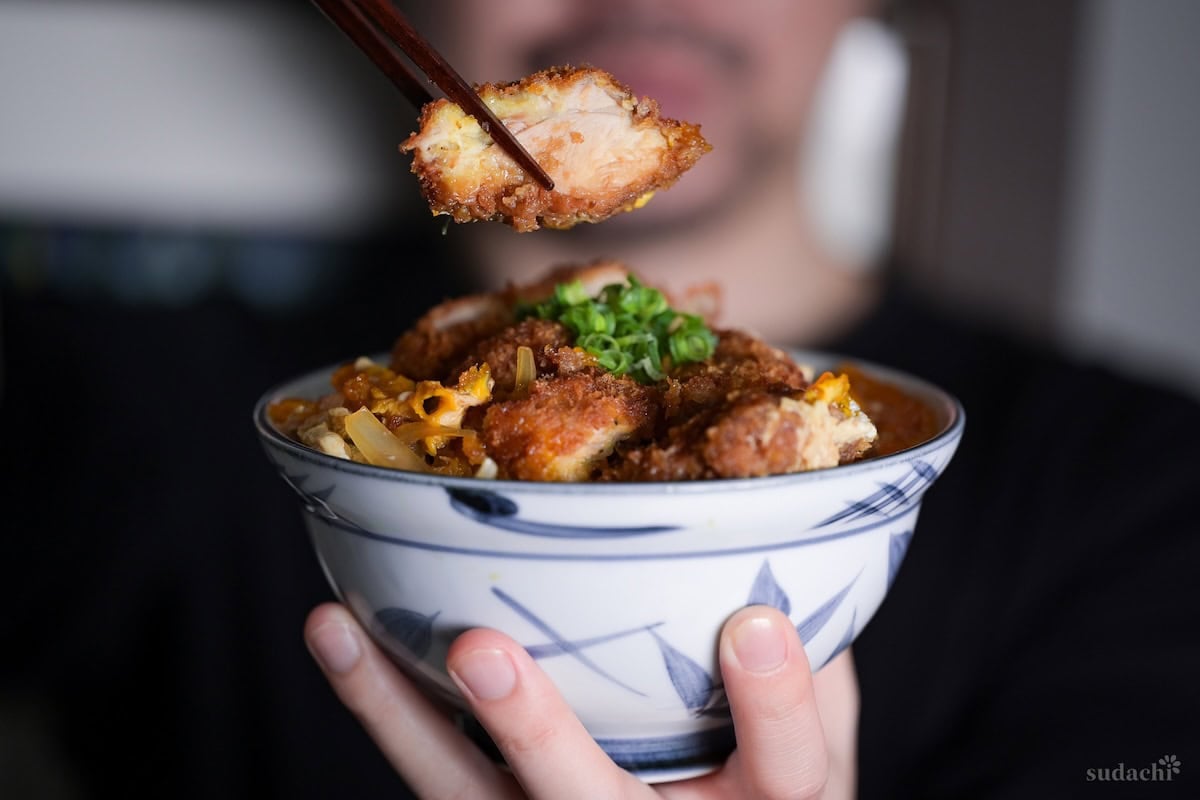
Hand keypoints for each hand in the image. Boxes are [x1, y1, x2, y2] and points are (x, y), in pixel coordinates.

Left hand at [304, 602, 857, 798]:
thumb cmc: (767, 794)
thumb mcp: (816, 753)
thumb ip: (814, 676)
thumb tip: (796, 556)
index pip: (784, 771)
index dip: (772, 704)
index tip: (753, 622)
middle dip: (533, 733)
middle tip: (481, 650)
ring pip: (466, 796)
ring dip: (396, 714)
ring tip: (337, 630)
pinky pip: (433, 774)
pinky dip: (384, 705)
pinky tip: (342, 635)